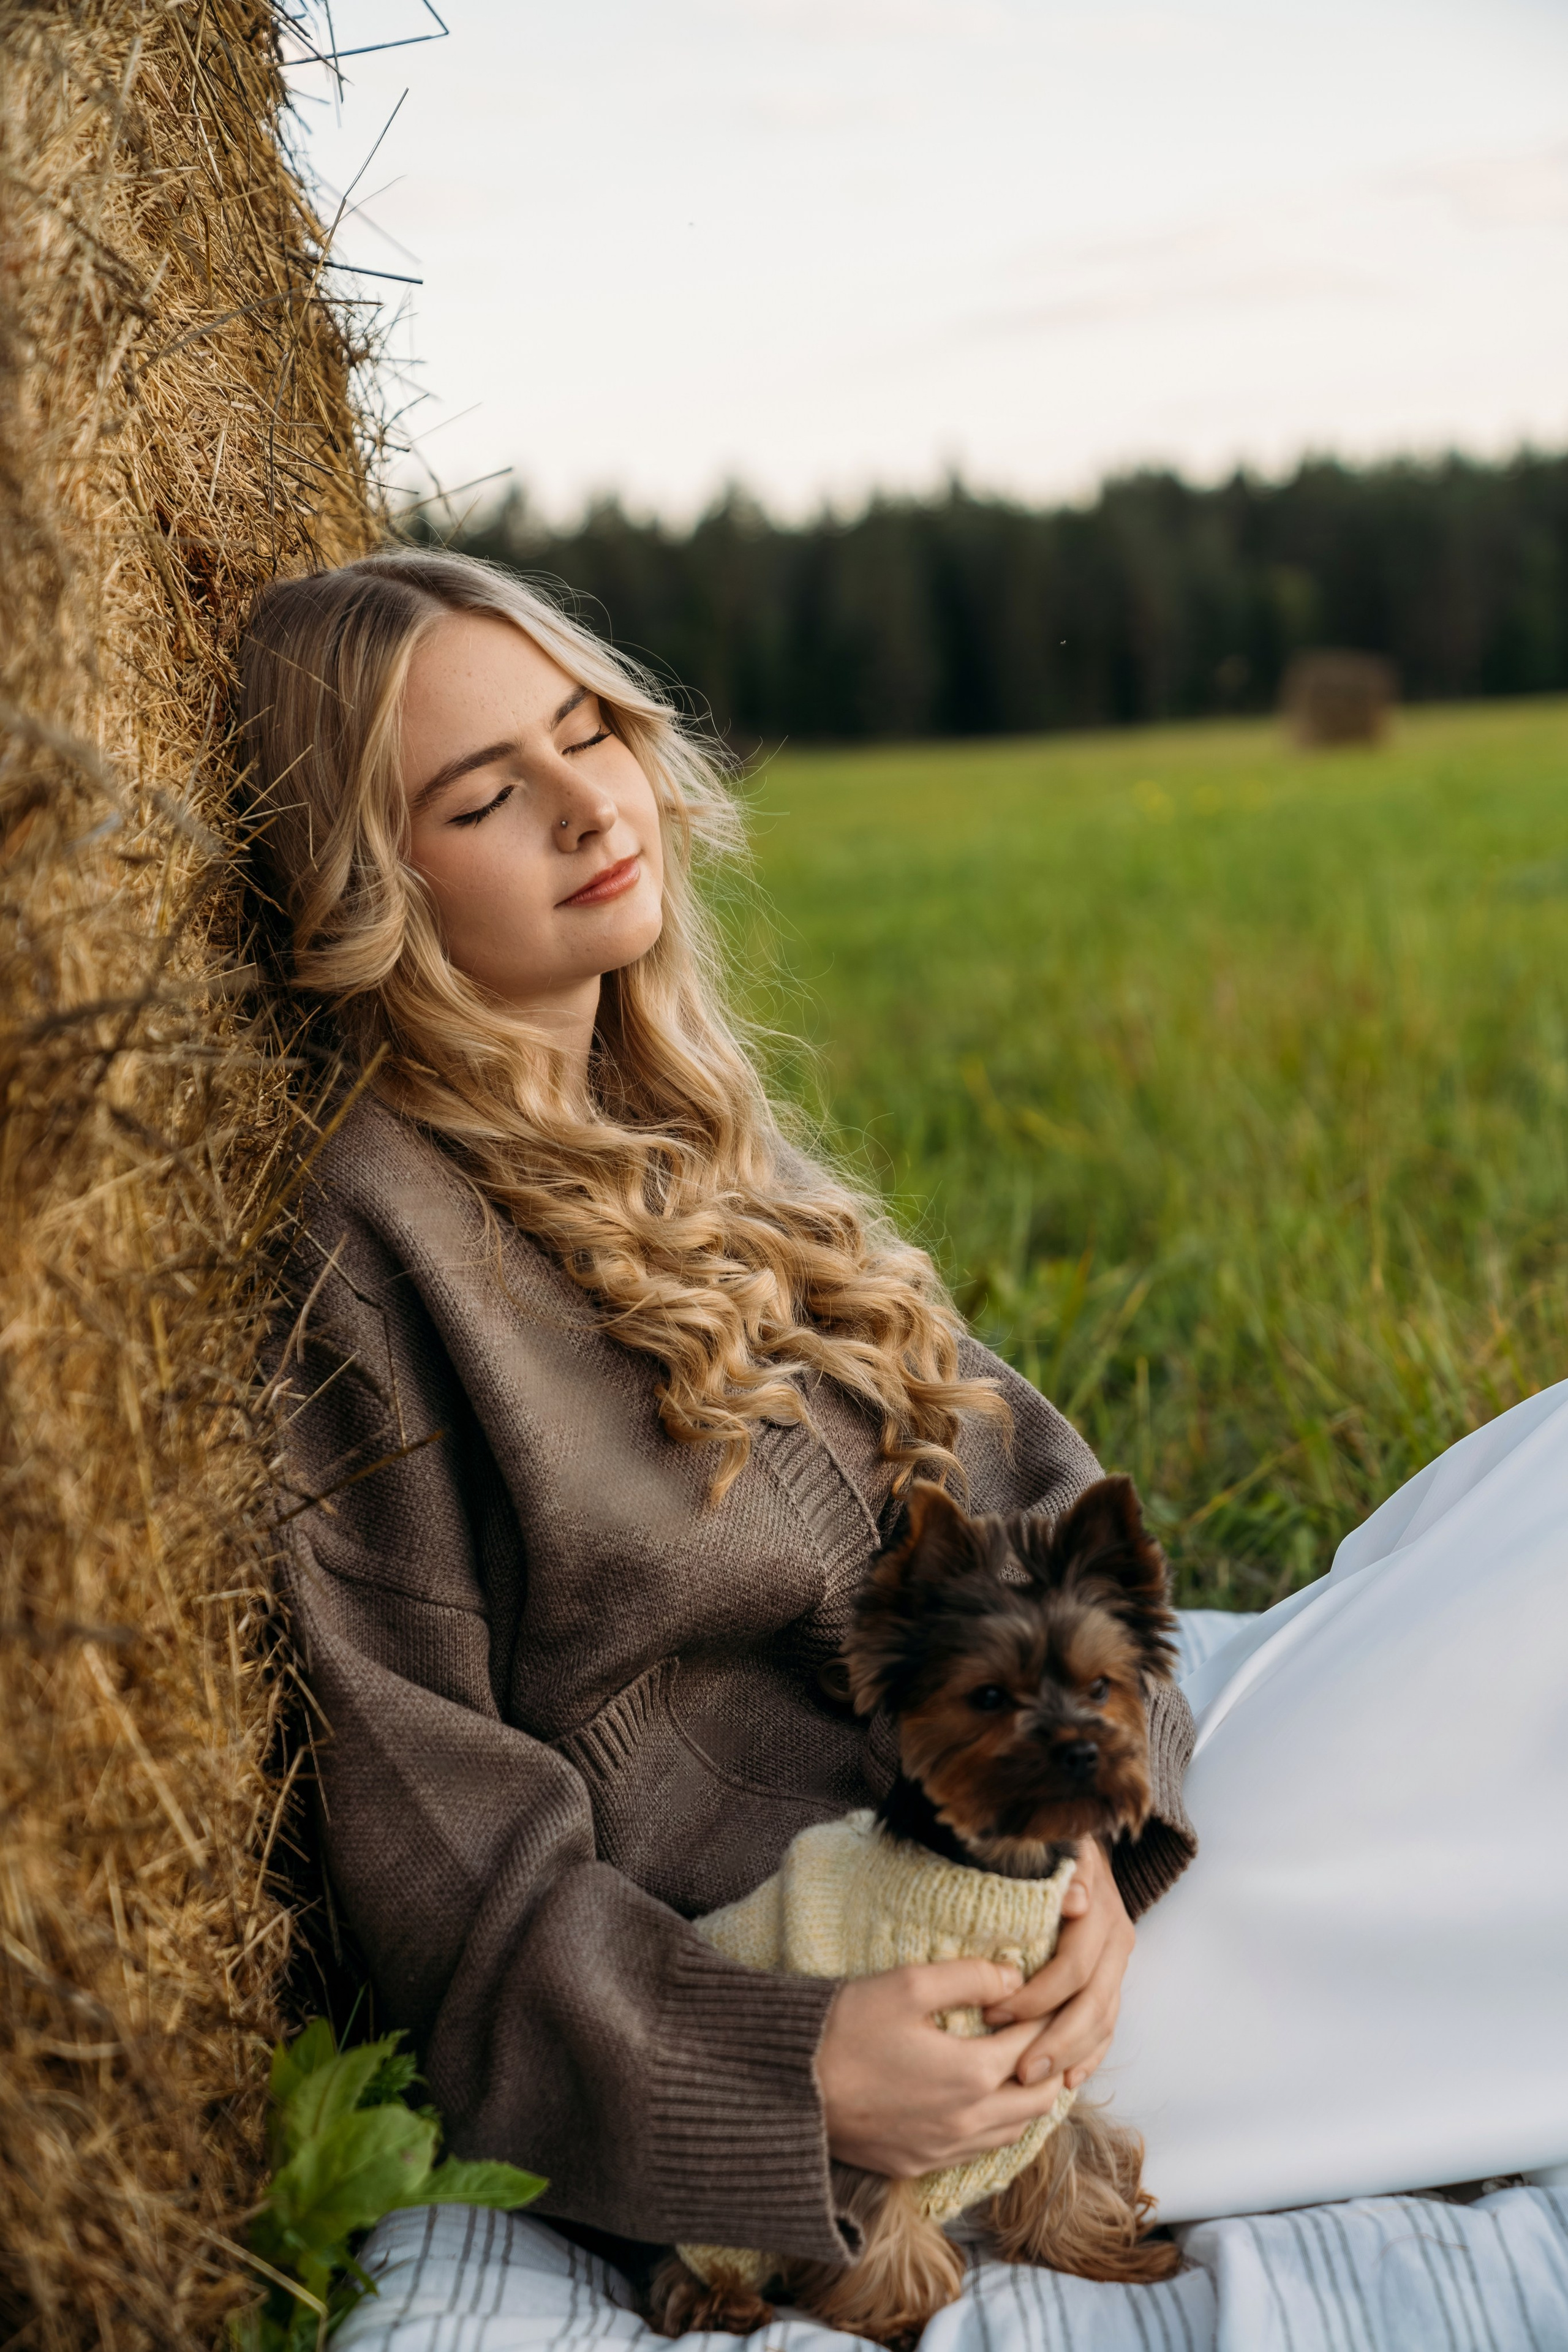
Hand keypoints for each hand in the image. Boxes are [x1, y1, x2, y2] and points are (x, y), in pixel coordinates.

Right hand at [817, 1960, 1073, 2177]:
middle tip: (1046, 2032)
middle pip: (1038, 2098)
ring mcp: (943, 2150)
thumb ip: (968, 1977)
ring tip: (1023, 2065)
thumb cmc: (846, 2028)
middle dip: (1050, 2063)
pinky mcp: (919, 2165)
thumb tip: (1014, 1977)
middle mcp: (967, 2121)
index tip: (1048, 1996)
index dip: (1045, 2017)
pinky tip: (985, 2101)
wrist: (790, 2089)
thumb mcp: (907, 1985)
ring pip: (1014, 2131)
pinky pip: (980, 2151)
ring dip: (1027, 2097)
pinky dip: (998, 2125)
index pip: (1033, 2045)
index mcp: (971, 2074)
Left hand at [980, 1837, 1133, 2098]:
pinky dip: (1090, 2054)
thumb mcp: (1048, 1850)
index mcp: (1100, 1911)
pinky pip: (1109, 2026)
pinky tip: (1069, 2078)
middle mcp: (1116, 1938)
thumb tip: (1075, 1900)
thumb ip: (1059, 1873)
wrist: (1072, 1842)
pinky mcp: (1114, 1978)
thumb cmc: (1043, 1849)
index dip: (1034, 1996)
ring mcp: (1117, 1961)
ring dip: (1071, 2055)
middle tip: (1018, 2070)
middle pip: (1093, 2004)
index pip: (1073, 1968)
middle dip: (1055, 2041)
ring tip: (1033, 2079)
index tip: (992, 2013)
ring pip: (1104, 2021)